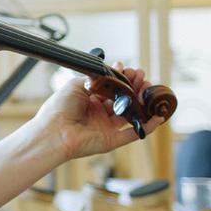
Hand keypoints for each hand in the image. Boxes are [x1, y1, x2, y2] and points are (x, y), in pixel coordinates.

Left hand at [32, 62, 164, 162]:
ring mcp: (106, 127)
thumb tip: (111, 72)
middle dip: (134, 86)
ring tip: (148, 89)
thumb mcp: (76, 84)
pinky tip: (157, 117)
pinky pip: (133, 133)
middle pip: (123, 99)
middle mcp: (99, 113)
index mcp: (90, 100)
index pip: (112, 88)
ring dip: (142, 102)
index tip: (129, 69)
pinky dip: (147, 127)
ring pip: (130, 113)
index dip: (122, 78)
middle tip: (141, 77)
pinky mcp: (112, 140)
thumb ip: (95, 78)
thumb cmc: (59, 108)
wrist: (52, 131)